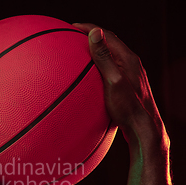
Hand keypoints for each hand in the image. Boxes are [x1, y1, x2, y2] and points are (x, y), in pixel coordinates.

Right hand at [73, 23, 168, 146]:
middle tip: (72, 37)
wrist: (142, 127)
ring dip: (95, 52)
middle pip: (109, 44)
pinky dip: (98, 66)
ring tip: (78, 54)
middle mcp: (130, 64)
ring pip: (110, 57)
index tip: (72, 28)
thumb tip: (95, 33)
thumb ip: (104, 57)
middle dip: (91, 37)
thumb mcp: (113, 81)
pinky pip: (110, 69)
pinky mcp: (127, 85)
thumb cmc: (127, 107)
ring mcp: (130, 74)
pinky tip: (88, 77)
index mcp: (127, 58)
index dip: (89, 29)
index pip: (107, 36)